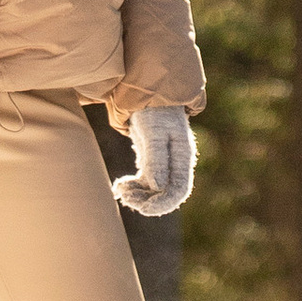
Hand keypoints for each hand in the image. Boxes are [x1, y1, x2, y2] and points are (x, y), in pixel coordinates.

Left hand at [114, 103, 195, 218]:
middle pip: (165, 194)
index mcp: (182, 157)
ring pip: (153, 190)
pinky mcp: (151, 160)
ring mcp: (163, 162)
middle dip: (146, 200)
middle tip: (124, 195)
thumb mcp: (154, 132)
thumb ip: (156, 159)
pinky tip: (120, 186)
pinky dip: (133, 187)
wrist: (147, 92)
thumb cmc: (153, 110)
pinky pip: (144, 181)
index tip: (142, 208)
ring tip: (119, 189)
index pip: (179, 191)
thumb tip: (157, 186)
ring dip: (137, 194)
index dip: (163, 204)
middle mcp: (175, 163)